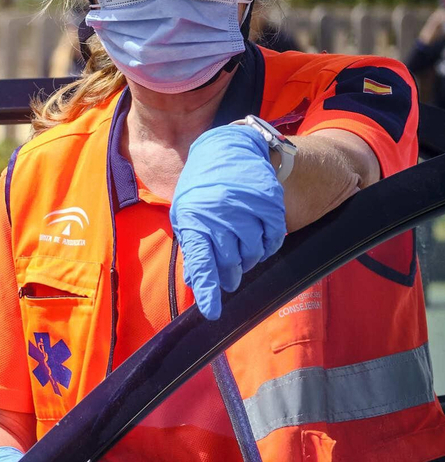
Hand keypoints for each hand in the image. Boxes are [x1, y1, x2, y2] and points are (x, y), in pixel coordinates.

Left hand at [171, 124, 285, 320]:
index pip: (200, 261)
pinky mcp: (269, 204)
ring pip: (253, 254)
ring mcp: (246, 209)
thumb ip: (193, 246)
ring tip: (242, 252)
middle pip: (230, 263)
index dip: (207, 289)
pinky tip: (260, 241)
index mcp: (194, 219)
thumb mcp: (186, 213)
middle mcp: (220, 215)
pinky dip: (268, 247)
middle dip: (229, 276)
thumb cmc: (202, 187)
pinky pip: (273, 239)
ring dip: (248, 260)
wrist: (228, 149)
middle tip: (229, 278)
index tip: (212, 312)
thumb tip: (196, 281)